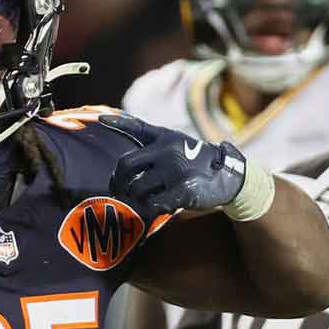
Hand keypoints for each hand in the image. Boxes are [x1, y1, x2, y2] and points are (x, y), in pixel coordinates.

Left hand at [101, 113, 249, 218]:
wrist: (229, 178)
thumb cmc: (197, 162)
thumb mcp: (177, 144)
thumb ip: (151, 140)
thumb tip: (118, 128)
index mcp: (166, 138)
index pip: (137, 128)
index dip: (117, 123)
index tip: (99, 119)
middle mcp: (168, 151)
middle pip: (125, 166)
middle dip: (117, 182)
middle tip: (119, 191)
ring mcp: (176, 170)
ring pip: (137, 189)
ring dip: (138, 198)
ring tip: (150, 197)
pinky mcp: (183, 190)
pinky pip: (153, 205)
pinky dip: (152, 208)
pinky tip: (162, 205)